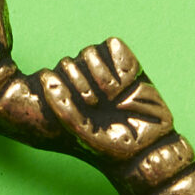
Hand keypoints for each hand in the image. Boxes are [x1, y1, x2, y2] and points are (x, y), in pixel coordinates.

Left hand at [40, 38, 177, 171]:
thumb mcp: (82, 130)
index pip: (51, 76)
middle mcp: (82, 83)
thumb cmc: (110, 145)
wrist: (148, 149)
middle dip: (83, 83)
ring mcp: (104, 73)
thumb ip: (62, 106)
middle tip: (99, 104)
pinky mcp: (126, 66)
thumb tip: (46, 76)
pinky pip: (113, 45)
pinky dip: (120, 60)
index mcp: (65, 99)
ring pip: (88, 52)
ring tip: (114, 94)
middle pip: (68, 62)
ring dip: (100, 73)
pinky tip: (128, 80)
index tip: (82, 109)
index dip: (66, 88)